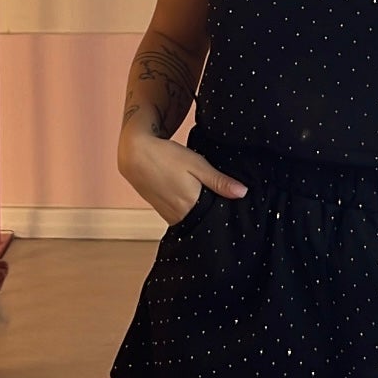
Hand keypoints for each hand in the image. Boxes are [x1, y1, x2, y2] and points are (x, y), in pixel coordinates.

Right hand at [120, 135, 247, 224]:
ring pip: (194, 221)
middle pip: (205, 222)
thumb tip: (242, 193)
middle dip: (216, 215)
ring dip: (203, 213)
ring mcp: (169, 216)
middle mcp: (179, 216)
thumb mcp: (197, 164)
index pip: (216, 219)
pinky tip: (195, 199)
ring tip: (212, 198)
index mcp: (191, 205)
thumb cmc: (166, 157)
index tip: (239, 208)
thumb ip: (219, 181)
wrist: (135, 155)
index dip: (228, 214)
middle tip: (226, 201)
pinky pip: (183, 218)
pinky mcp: (164, 214)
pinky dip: (191, 212)